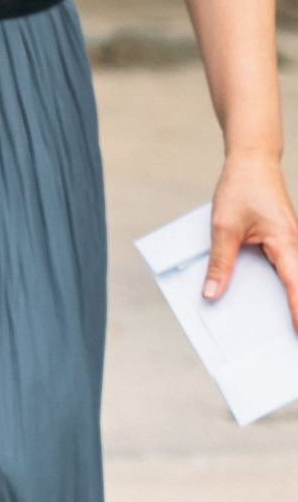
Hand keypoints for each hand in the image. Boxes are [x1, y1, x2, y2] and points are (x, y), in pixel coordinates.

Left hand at [204, 149, 297, 326]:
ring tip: (278, 327)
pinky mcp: (284, 242)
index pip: (297, 287)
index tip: (297, 336)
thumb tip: (211, 294)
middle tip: (287, 340)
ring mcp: (292, 245)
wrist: (252, 161)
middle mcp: (296, 247)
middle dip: (296, 311)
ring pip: (293, 279)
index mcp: (287, 244)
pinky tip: (259, 296)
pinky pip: (284, 269)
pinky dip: (278, 284)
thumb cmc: (240, 188)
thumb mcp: (223, 226)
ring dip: (289, 299)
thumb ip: (220, 262)